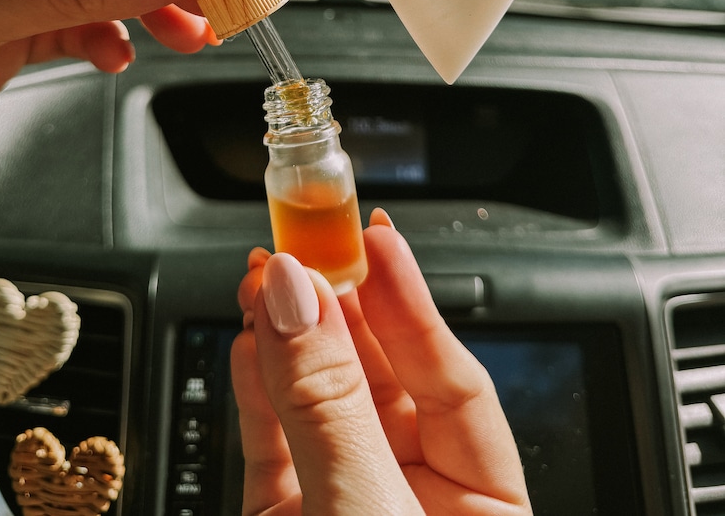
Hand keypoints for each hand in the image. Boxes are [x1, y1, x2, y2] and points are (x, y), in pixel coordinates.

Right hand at [231, 210, 531, 515]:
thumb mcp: (368, 509)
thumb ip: (329, 404)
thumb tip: (300, 294)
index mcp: (477, 504)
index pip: (451, 377)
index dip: (410, 302)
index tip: (375, 239)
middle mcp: (411, 494)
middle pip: (378, 376)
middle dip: (337, 307)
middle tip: (306, 244)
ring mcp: (342, 502)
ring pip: (318, 399)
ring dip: (287, 335)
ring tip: (265, 278)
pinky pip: (271, 440)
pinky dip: (256, 389)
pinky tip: (249, 341)